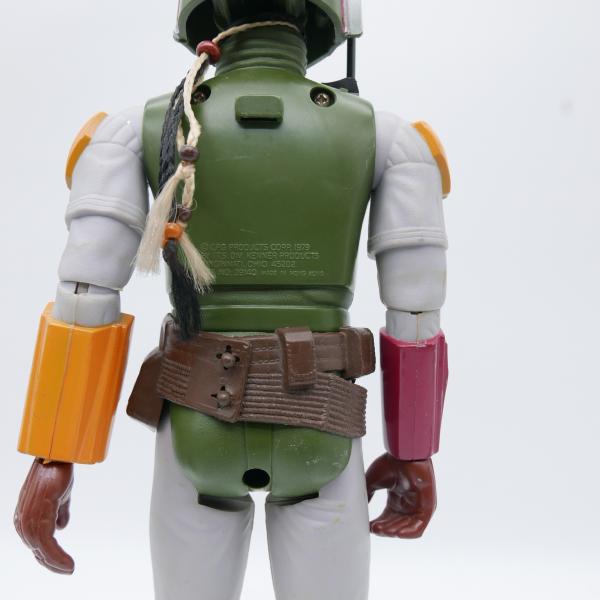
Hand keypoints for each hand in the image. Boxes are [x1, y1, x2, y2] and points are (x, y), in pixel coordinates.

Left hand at [14, 459, 74, 573]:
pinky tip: (67, 561)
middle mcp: (23, 519)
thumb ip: (59, 512)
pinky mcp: (40, 513)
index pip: (34, 542)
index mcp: (25, 516)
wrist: (58, 455)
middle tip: (67, 570)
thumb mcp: (59, 496)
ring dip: (55, 561)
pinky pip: (46, 542)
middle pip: (35, 548)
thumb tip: (61, 527)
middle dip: (51, 562)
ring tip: (69, 568)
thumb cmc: (57, 472)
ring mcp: (30, 516)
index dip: (47, 556)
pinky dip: (56, 555)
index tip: (63, 565)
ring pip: (40, 548)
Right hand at [366, 453, 435, 537]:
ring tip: (380, 529)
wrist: (404, 455)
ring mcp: (418, 506)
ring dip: (393, 531)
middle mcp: (407, 504)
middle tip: (374, 528)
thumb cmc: (390, 463)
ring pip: (405, 527)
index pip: (387, 518)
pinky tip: (396, 533)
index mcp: (396, 498)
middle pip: (395, 524)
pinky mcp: (427, 508)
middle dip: (384, 529)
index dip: (378, 524)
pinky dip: (407, 533)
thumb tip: (358, 507)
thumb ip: (367, 494)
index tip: (368, 526)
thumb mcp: (373, 481)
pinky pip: (418, 527)